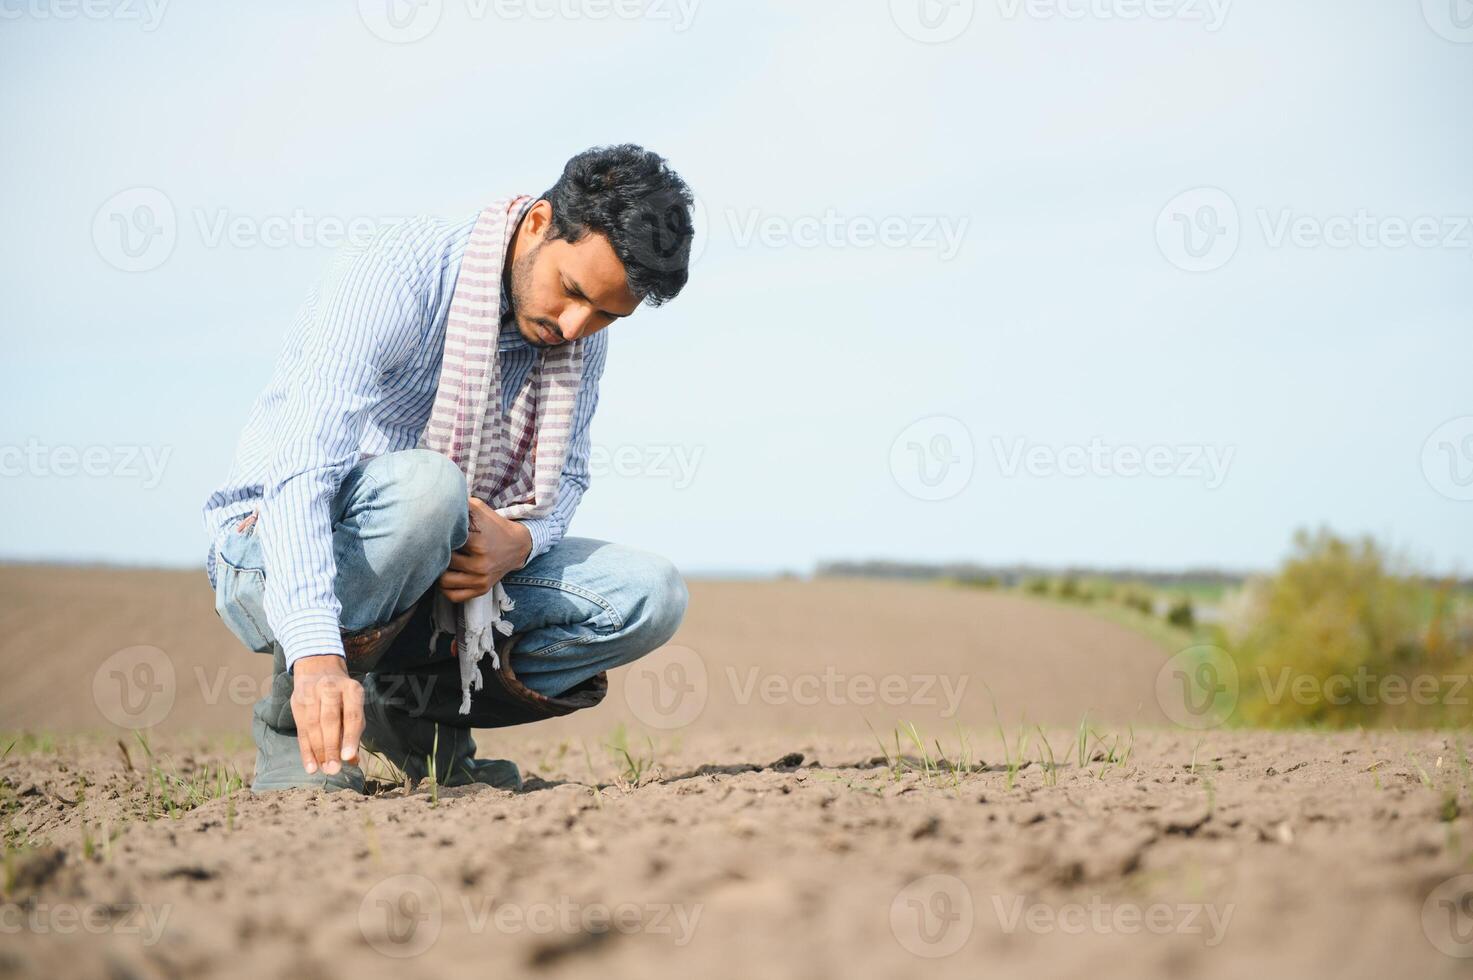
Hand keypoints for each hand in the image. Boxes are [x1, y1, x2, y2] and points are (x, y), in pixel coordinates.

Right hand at [290, 654, 363, 775]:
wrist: (318, 667)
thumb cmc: (342, 694)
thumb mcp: (353, 705)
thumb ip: (353, 731)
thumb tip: (353, 761)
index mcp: (351, 689)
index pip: (351, 715)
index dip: (350, 737)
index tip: (348, 757)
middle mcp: (331, 689)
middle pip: (329, 721)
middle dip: (331, 747)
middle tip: (334, 769)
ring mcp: (311, 694)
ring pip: (313, 726)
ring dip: (318, 751)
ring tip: (323, 770)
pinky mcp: (297, 702)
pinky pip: (301, 730)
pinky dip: (306, 750)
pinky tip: (310, 766)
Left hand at [437, 497, 531, 602]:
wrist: (518, 545)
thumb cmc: (494, 525)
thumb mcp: (478, 509)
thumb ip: (459, 503)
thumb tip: (435, 498)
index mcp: (478, 543)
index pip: (445, 542)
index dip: (436, 537)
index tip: (434, 533)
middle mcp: (480, 564)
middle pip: (443, 562)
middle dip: (438, 553)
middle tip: (437, 548)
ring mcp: (481, 579)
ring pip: (444, 581)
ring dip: (440, 572)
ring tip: (443, 562)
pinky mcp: (481, 590)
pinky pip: (453, 595)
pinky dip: (446, 588)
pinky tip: (449, 575)